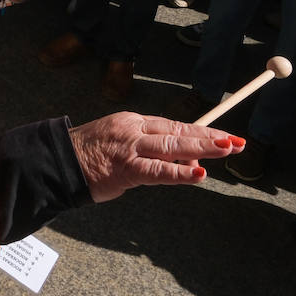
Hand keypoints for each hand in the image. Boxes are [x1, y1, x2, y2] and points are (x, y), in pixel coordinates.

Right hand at [70, 112, 242, 202]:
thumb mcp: (118, 142)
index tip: (226, 135)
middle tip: (238, 141)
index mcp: (133, 121)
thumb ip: (147, 150)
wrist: (57, 161)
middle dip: (211, 137)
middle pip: (179, 130)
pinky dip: (180, 173)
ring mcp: (130, 147)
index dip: (203, 130)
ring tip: (228, 149)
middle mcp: (134, 129)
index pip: (174, 124)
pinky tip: (199, 174)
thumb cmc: (87, 155)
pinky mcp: (125, 168)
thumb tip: (181, 162)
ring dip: (203, 147)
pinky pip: (158, 171)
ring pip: (173, 146)